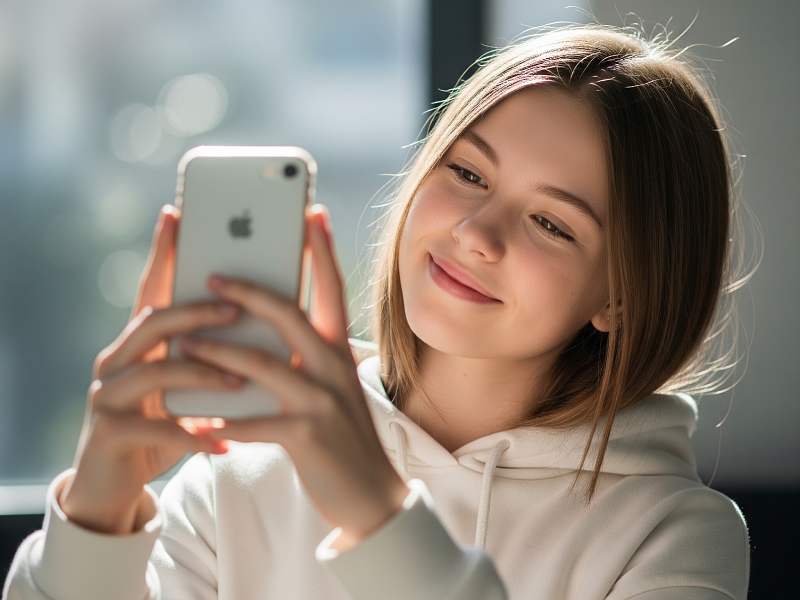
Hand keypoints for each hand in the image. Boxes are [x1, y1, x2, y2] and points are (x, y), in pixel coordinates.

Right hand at [60, 206, 239, 533]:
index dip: (163, 254)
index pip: (153, 290)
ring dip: (199, 372)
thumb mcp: (182, 385)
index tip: (176, 215)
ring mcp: (108, 397)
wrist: (113, 484)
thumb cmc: (159, 424)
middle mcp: (117, 360)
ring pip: (153, 371)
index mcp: (138, 343)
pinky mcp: (110, 435)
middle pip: (154, 321)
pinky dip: (192, 433)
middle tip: (235, 308)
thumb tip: (260, 320)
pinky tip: (222, 441)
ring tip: (237, 381)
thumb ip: (206, 355)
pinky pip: (155, 430)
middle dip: (196, 312)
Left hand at [180, 205, 408, 549]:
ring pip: (262, 363)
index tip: (312, 212)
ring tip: (184, 341)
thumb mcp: (334, 388)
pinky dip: (222, 421)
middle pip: (290, 314)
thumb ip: (308, 358)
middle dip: (248, 291)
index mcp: (339, 353)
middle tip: (212, 275)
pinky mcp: (306, 435)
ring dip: (218, 351)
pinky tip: (197, 421)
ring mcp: (322, 401)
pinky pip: (253, 422)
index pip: (332, 290)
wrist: (373, 496)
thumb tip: (268, 328)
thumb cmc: (344, 436)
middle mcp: (333, 368)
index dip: (322, 250)